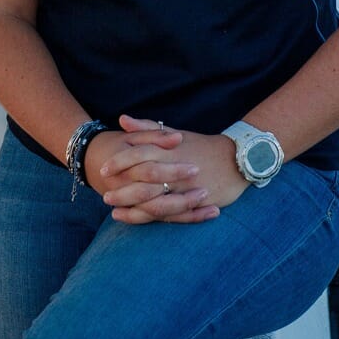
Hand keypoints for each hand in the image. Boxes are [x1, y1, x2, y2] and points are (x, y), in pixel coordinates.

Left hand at [96, 115, 248, 224]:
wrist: (236, 160)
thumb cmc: (202, 146)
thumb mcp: (176, 134)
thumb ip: (148, 128)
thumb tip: (122, 120)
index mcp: (170, 150)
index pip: (139, 154)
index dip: (119, 163)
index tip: (103, 170)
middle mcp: (175, 169)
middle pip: (143, 181)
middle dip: (122, 190)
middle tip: (104, 196)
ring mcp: (185, 188)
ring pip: (154, 201)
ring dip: (132, 208)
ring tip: (114, 212)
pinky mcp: (194, 203)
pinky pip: (169, 214)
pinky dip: (151, 218)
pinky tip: (137, 219)